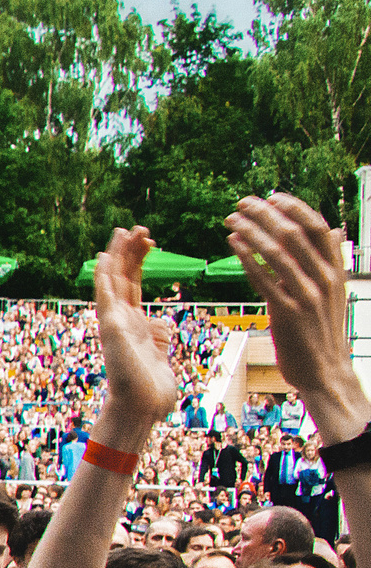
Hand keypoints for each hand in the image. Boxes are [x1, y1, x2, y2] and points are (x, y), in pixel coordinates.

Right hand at [91, 229, 177, 429]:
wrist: (140, 409)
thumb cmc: (151, 392)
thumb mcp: (162, 357)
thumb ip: (160, 338)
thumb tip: (163, 323)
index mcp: (133, 325)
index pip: (133, 286)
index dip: (139, 262)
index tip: (148, 243)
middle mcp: (120, 320)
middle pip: (124, 277)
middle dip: (130, 252)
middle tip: (138, 228)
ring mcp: (114, 323)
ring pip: (114, 280)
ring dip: (119, 255)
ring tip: (126, 230)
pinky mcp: (111, 327)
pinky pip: (106, 296)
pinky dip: (105, 275)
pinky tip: (107, 255)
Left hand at [230, 192, 370, 441]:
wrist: (325, 370)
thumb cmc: (322, 329)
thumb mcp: (333, 291)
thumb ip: (327, 262)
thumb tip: (332, 231)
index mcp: (337, 270)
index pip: (318, 226)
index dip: (294, 207)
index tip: (272, 196)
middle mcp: (326, 278)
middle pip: (294, 233)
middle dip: (266, 213)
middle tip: (241, 203)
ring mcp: (308, 295)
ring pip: (277, 252)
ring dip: (251, 231)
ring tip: (230, 219)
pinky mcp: (288, 312)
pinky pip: (264, 278)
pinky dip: (246, 257)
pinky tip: (232, 244)